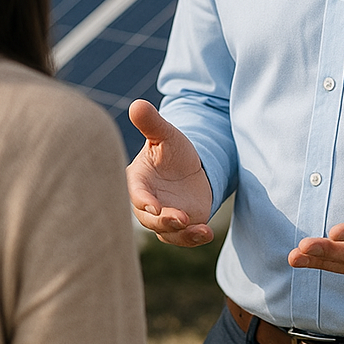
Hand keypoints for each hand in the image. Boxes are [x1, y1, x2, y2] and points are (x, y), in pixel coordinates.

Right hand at [126, 99, 213, 246]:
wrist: (190, 166)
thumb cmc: (171, 149)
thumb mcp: (165, 133)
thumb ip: (151, 123)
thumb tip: (137, 104)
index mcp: (138, 180)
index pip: (136, 193)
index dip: (142, 201)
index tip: (153, 207)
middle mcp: (147, 202)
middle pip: (149, 219)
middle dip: (163, 222)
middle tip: (180, 218)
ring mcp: (163, 217)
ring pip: (166, 233)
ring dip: (181, 234)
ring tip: (201, 229)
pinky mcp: (179, 227)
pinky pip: (182, 238)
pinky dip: (193, 238)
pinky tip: (207, 232)